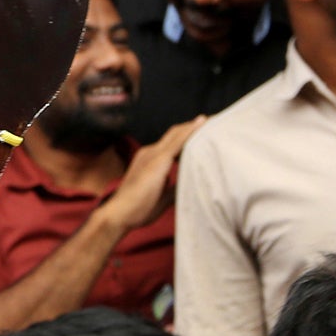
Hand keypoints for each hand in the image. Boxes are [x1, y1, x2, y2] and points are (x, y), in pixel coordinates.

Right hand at [100, 117, 204, 233]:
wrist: (119, 215)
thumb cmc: (138, 209)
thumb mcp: (161, 197)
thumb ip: (173, 188)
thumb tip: (187, 186)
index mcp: (151, 160)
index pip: (173, 143)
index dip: (189, 136)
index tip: (206, 132)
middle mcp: (150, 152)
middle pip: (176, 134)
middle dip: (195, 127)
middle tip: (216, 121)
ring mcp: (152, 154)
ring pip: (178, 134)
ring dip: (196, 126)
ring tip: (215, 120)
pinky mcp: (157, 160)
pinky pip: (177, 141)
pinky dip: (191, 131)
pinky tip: (204, 124)